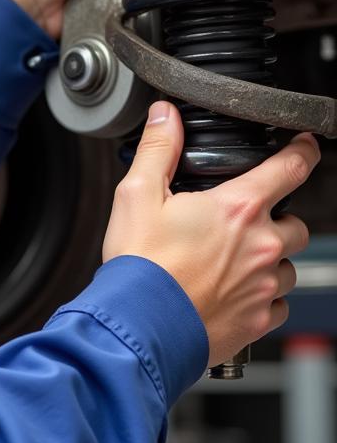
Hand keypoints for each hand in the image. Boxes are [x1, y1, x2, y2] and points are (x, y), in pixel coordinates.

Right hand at [103, 101, 318, 366]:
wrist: (140, 325)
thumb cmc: (140, 263)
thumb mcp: (137, 193)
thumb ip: (158, 149)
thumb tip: (165, 116)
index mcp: (237, 209)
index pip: (289, 170)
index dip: (302, 151)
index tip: (304, 145)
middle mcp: (262, 247)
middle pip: (297, 223)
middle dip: (278, 217)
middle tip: (244, 220)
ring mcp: (265, 287)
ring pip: (289, 266)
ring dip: (270, 259)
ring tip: (232, 260)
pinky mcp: (259, 321)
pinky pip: (278, 304)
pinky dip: (262, 296)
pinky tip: (231, 291)